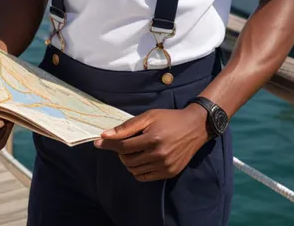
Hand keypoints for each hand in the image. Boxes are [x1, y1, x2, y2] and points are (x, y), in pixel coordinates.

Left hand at [94, 105, 208, 181]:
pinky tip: (141, 159)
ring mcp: (164, 166)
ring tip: (134, 150)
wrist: (195, 127)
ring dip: (128, 161)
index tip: (98, 142)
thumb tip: (105, 135)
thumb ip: (127, 126)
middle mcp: (159, 155)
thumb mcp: (149, 116)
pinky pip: (145, 177)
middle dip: (120, 152)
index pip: (123, 146)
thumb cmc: (169, 118)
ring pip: (134, 170)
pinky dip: (138, 170)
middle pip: (127, 160)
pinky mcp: (169, 173)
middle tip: (124, 143)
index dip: (109, 144)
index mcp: (153, 139)